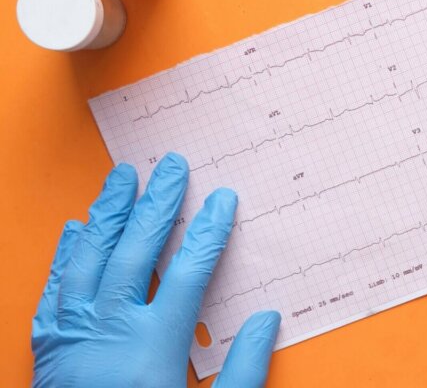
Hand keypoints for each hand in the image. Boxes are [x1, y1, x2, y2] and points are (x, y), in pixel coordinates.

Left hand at [32, 154, 280, 386]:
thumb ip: (244, 370)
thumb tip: (270, 321)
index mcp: (154, 348)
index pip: (189, 272)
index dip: (210, 231)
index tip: (224, 199)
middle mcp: (109, 333)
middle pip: (136, 251)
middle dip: (158, 204)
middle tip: (171, 166)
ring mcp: (73, 337)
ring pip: (89, 259)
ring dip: (108, 213)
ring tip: (122, 177)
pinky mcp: (48, 349)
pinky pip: (54, 290)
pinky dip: (66, 255)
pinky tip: (75, 229)